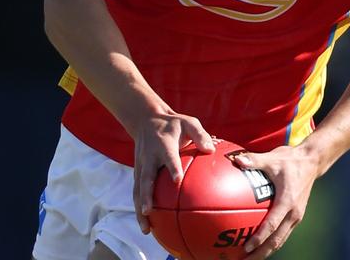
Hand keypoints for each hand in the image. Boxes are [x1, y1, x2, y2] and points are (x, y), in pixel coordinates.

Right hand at [131, 111, 213, 233]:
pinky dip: (140, 209)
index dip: (172, 167)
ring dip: (140, 208)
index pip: (168, 157)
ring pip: (138, 190)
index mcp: (163, 144)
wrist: (146, 120)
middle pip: (146, 178)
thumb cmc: (173, 125)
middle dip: (146, 195)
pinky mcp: (137, 173)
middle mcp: (149, 156)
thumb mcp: (188, 122)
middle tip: (149, 211)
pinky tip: (148, 226)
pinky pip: (137, 193)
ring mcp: (140, 166)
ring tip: (146, 229)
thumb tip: (211, 150)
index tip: (177, 180)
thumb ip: (200, 135)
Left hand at [231, 145, 321, 256]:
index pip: (272, 225)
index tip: (246, 247)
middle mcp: (293, 213)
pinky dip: (271, 242)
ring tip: (249, 259)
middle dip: (261, 254)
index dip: (259, 238)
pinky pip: (282, 233)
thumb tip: (237, 160)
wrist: (311, 161)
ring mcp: (296, 216)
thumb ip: (254, 160)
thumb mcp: (272, 158)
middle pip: (276, 241)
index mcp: (287, 201)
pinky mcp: (296, 216)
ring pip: (280, 240)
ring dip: (266, 251)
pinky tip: (259, 245)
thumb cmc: (290, 159)